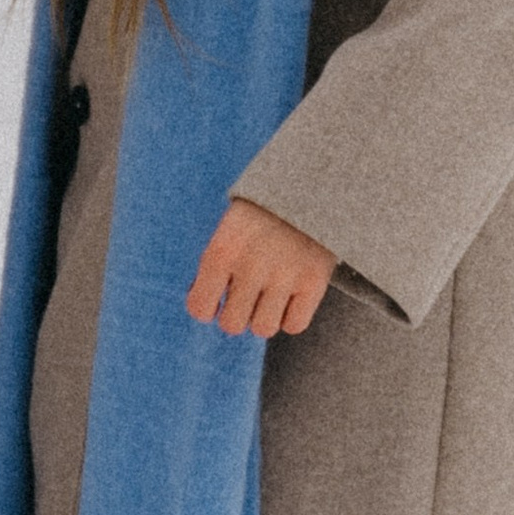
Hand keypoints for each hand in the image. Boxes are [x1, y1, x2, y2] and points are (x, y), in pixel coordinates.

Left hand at [187, 198, 338, 339]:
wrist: (309, 185)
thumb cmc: (260, 215)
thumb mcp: (227, 231)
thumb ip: (213, 268)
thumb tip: (206, 310)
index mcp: (221, 251)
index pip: (199, 309)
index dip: (207, 307)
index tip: (217, 297)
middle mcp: (250, 266)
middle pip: (232, 325)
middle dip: (238, 313)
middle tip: (248, 293)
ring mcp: (284, 275)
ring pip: (263, 329)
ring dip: (265, 316)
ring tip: (271, 294)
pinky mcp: (314, 281)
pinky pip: (294, 326)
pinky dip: (292, 317)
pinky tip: (291, 297)